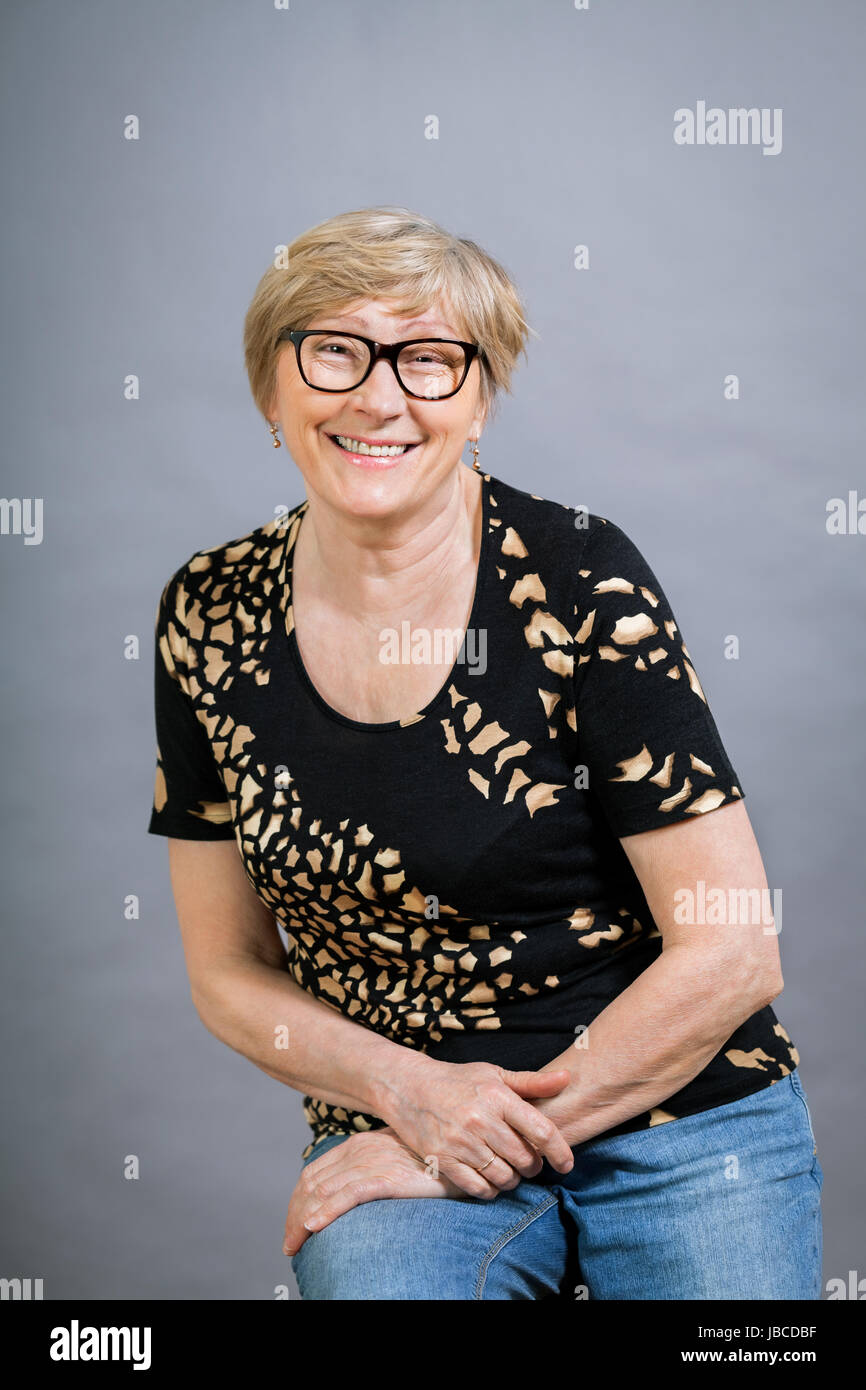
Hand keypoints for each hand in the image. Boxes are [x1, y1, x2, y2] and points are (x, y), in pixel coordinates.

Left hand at [283, 1127, 463, 1255]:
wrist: (464, 1155)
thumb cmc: (433, 1160)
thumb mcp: (397, 1158)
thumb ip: (374, 1168)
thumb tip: (353, 1193)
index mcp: (359, 1144)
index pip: (315, 1173)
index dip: (298, 1200)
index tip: (294, 1225)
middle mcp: (361, 1150)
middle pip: (313, 1184)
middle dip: (294, 1215)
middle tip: (291, 1244)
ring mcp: (374, 1162)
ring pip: (324, 1191)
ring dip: (302, 1220)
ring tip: (295, 1244)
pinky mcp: (388, 1177)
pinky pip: (348, 1195)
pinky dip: (326, 1211)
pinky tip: (313, 1227)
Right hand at [376, 1055, 574, 1197]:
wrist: (408, 1087)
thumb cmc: (457, 1081)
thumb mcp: (494, 1074)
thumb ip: (532, 1082)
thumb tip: (567, 1079)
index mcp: (497, 1097)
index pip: (541, 1130)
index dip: (560, 1151)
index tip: (566, 1164)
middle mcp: (480, 1120)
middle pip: (524, 1158)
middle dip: (534, 1166)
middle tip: (530, 1163)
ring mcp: (460, 1142)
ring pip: (504, 1177)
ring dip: (514, 1180)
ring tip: (511, 1170)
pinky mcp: (443, 1160)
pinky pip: (478, 1188)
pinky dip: (491, 1190)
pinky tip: (492, 1180)